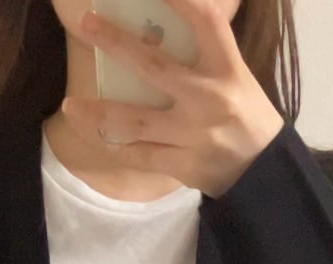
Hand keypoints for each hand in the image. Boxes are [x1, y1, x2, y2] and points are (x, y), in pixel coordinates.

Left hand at [62, 0, 284, 197]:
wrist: (263, 173)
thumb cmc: (246, 117)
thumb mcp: (237, 77)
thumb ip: (208, 53)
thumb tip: (169, 21)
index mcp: (227, 70)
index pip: (205, 21)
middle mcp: (209, 99)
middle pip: (154, 67)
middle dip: (116, 43)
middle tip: (85, 23)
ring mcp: (193, 135)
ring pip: (136, 122)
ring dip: (99, 114)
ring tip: (69, 107)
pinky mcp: (184, 165)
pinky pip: (141, 156)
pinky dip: (117, 148)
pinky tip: (96, 138)